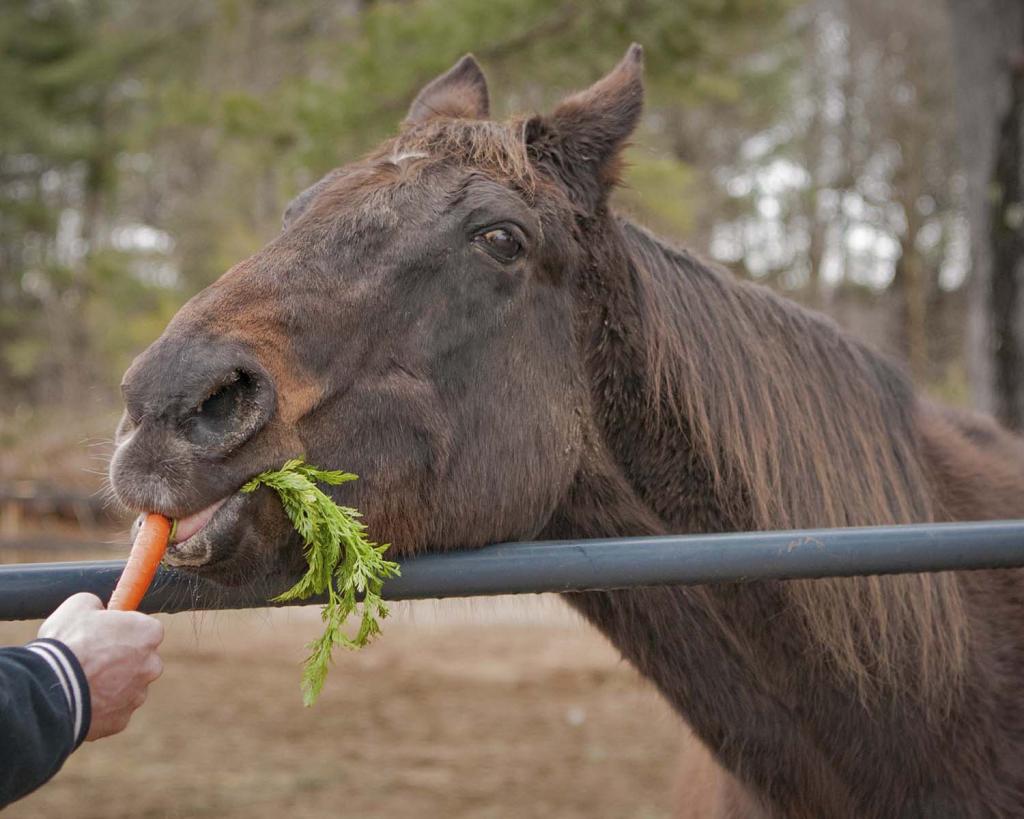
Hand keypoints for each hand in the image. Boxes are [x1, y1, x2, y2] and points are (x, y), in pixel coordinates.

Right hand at [37, 593, 163, 740]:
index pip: (147, 629)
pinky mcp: (121, 720)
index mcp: (148, 633)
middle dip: (123, 659)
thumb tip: (97, 609)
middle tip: (94, 659)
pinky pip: (113, 710)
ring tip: (82, 681)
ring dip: (111, 684)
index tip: (109, 633)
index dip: (125, 630)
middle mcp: (152, 665)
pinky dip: (100, 706)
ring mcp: (137, 695)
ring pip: (128, 686)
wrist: (51, 688)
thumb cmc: (68, 643)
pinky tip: (80, 699)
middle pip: (142, 660)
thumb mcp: (79, 606)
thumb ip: (97, 605)